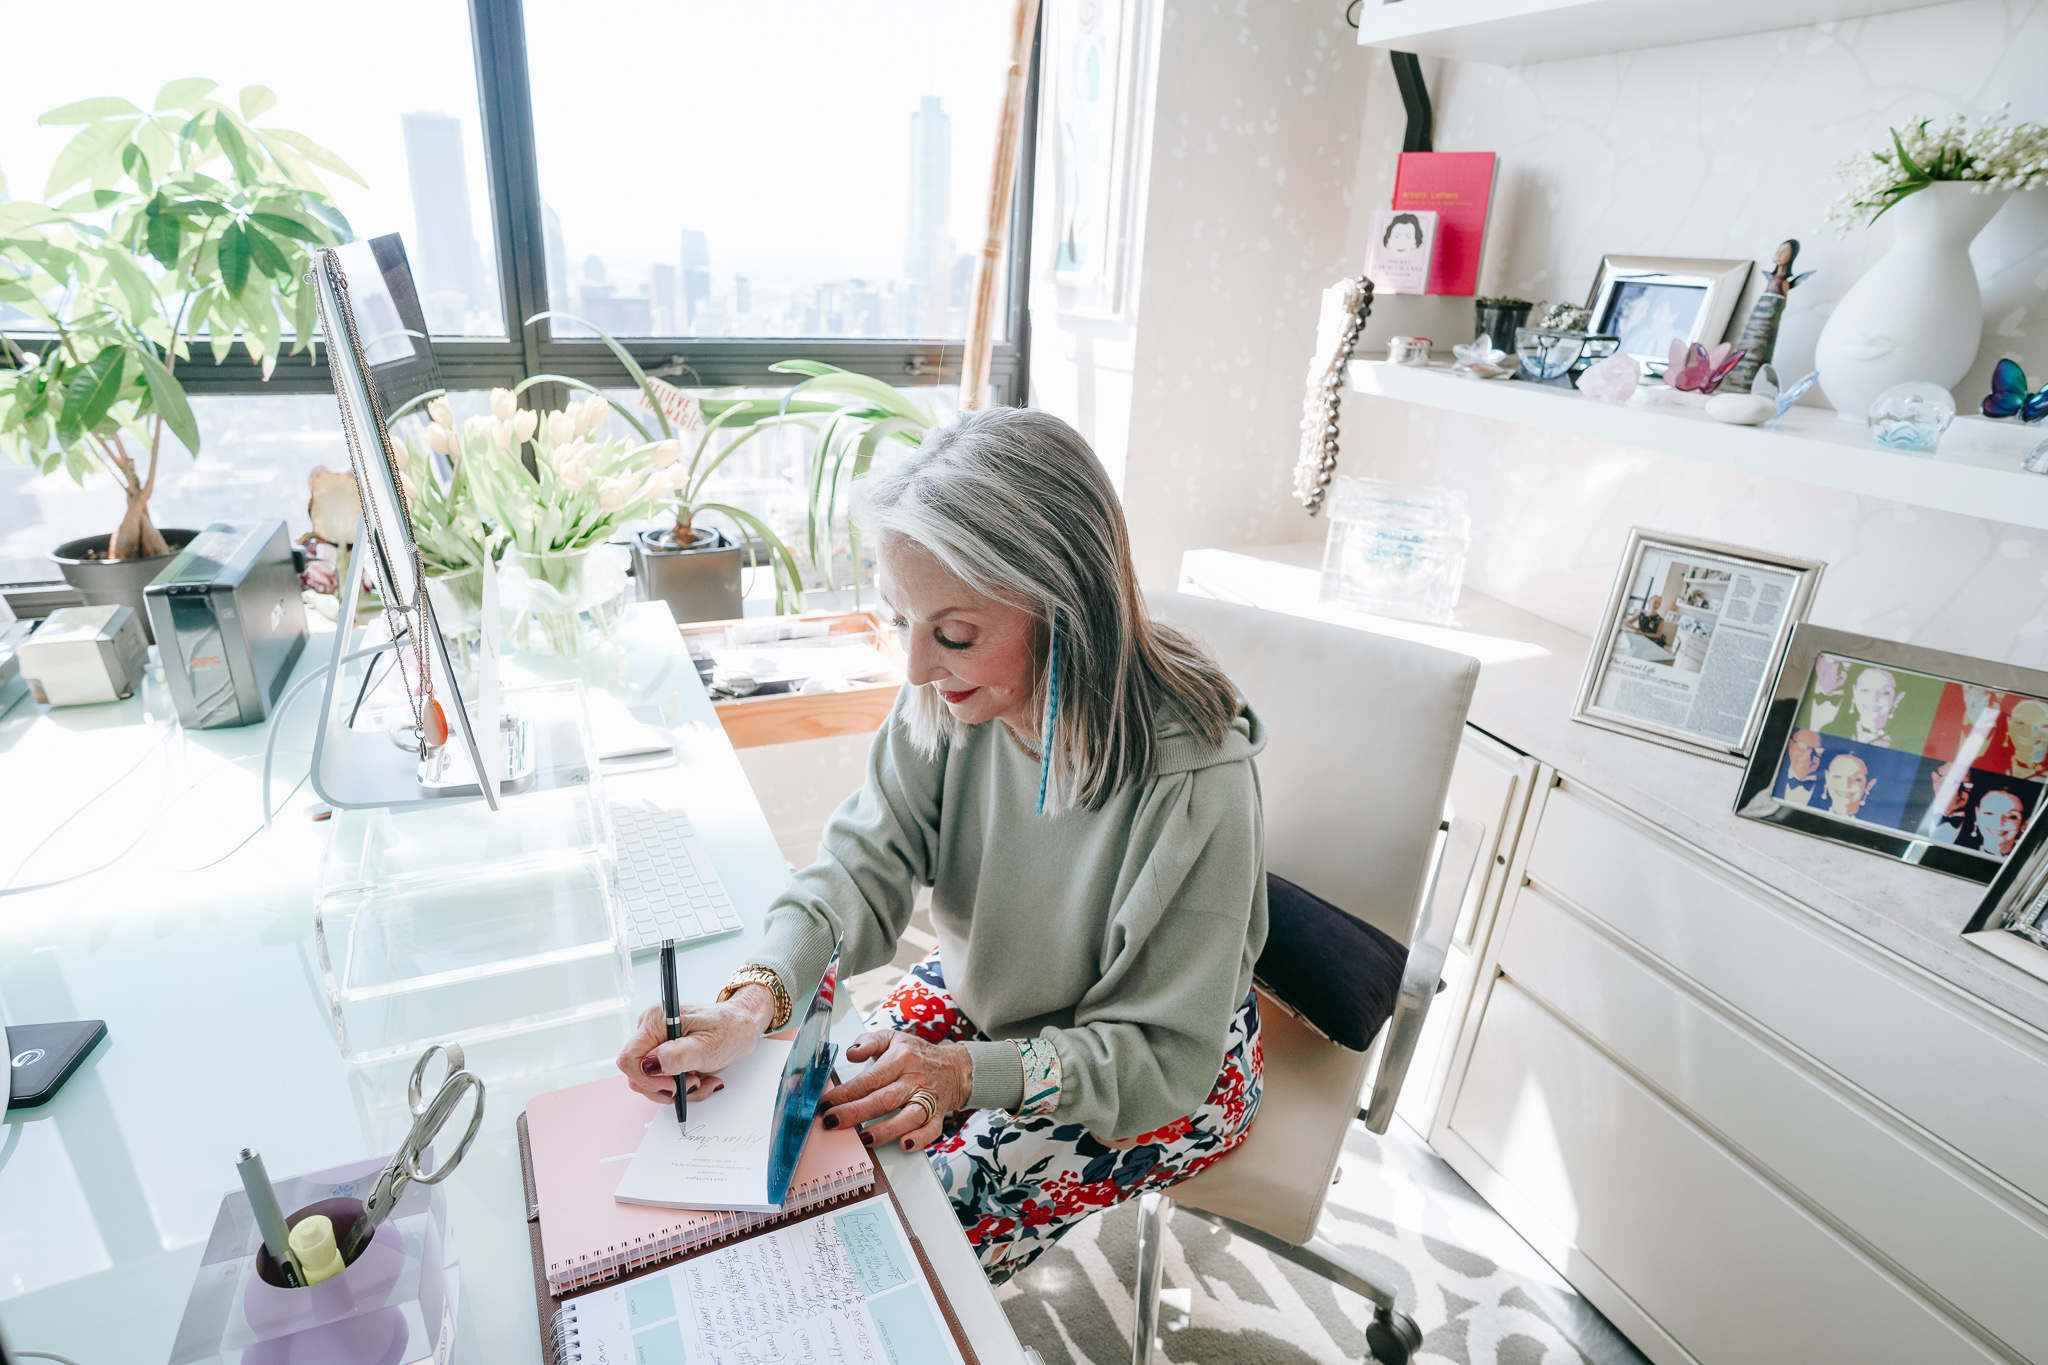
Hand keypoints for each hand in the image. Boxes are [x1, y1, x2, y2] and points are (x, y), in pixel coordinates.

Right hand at [616, 985, 775, 1104]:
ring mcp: (656, 1043)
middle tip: (694, 1082)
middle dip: (666, 1088)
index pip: (629, 1060)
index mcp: (656, 1021)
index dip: (648, 1080)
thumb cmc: (731, 1029)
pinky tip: (701, 1078)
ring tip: (701, 1080)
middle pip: (637, 1075)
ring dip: (678, 1089)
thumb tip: (649, 1067)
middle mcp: (651, 1030)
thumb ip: (677, 1057)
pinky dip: (682, 1086)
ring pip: (650, 1082)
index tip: (674, 1085)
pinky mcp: (664, 1054)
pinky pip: (662, 1080)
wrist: (743, 1025)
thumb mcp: (708, 1046)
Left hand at [819, 1030, 972, 1152]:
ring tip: (863, 1138)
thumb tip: (851, 1053)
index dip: (846, 1093)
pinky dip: (920, 1138)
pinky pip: (932, 1129)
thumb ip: (869, 1041)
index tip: (827, 1103)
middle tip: (832, 1121)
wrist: (955, 1068)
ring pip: (907, 1117)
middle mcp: (914, 1079)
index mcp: (901, 1059)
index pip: (870, 1079)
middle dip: (855, 1112)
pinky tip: (904, 1144)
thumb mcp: (892, 1038)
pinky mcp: (938, 1114)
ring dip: (885, 1130)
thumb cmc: (917, 1055)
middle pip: (884, 1099)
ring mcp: (928, 1098)